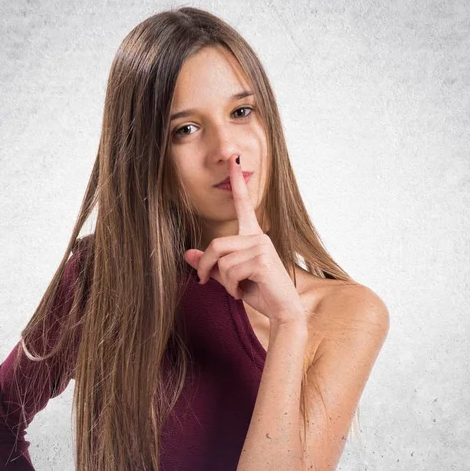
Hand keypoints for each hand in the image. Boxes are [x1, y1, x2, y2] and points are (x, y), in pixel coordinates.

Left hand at [183, 154, 304, 325]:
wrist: (283, 311)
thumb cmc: (260, 292)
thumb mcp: (231, 278)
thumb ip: (211, 265)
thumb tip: (186, 254)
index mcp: (253, 236)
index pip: (243, 204)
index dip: (237, 182)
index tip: (235, 160)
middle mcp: (259, 236)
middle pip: (216, 244)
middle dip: (203, 265)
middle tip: (201, 280)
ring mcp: (261, 246)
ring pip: (222, 260)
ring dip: (222, 281)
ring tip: (235, 289)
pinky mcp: (262, 260)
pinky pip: (231, 272)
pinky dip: (230, 287)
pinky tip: (242, 292)